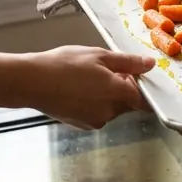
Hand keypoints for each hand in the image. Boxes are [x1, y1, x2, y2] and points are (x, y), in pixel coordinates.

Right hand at [20, 47, 153, 128]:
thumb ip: (128, 62)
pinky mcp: (84, 126)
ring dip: (106, 97)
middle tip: (103, 72)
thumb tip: (150, 64)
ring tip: (85, 80)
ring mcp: (98, 121)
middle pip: (128, 104)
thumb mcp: (99, 56)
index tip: (132, 76)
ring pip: (112, 109)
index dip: (141, 88)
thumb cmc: (65, 65)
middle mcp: (112, 112)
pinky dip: (93, 105)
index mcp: (119, 94)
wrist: (31, 82)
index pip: (144, 100)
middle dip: (121, 90)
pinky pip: (97, 115)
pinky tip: (77, 92)